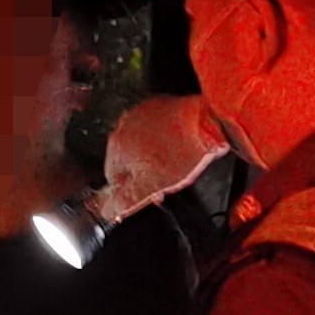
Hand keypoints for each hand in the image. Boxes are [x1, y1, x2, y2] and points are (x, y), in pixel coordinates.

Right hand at [98, 95, 226, 219]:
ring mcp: (140, 112)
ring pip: (138, 140)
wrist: (207, 125)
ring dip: (149, 151)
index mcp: (116, 147)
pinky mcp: (158, 103)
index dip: (131, 186)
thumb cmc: (181, 156)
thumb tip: (108, 211)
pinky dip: (161, 134)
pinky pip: (153, 125)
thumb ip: (125, 201)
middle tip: (162, 176)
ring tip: (172, 159)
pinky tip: (176, 142)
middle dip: (140, 168)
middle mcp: (122, 126)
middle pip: (125, 156)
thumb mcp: (150, 187)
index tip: (148, 189)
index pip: (113, 176)